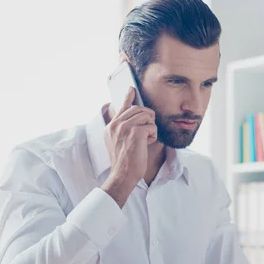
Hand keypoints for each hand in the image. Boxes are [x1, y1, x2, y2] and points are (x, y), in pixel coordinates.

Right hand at [101, 87, 156, 206]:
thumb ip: (123, 128)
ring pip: (147, 116)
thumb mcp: (118, 142)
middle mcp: (116, 124)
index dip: (128, 97)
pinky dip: (153, 136)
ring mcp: (125, 127)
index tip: (132, 89)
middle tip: (147, 132)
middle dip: (148, 119)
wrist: (122, 175)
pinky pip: (152, 127)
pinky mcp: (135, 132)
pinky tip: (146, 144)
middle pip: (139, 109)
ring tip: (145, 139)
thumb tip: (136, 118)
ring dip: (150, 128)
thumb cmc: (124, 162)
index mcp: (110, 126)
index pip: (122, 107)